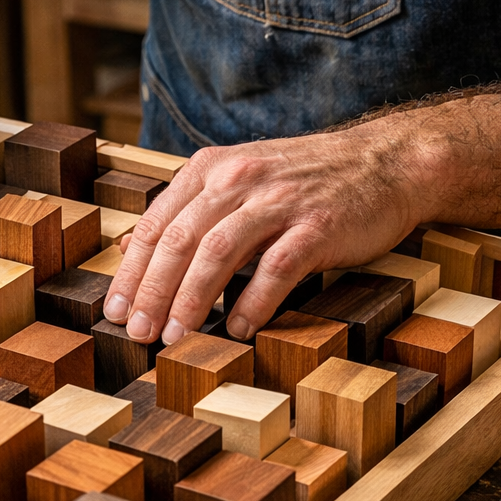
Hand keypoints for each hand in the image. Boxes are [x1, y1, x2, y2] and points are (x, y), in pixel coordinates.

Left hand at [103, 126, 433, 343]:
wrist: (385, 162)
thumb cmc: (305, 181)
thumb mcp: (239, 180)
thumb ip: (192, 211)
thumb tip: (134, 249)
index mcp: (211, 169)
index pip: (156, 223)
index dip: (131, 271)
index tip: (115, 311)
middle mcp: (239, 178)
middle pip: (179, 240)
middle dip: (152, 292)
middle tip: (138, 334)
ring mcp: (278, 201)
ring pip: (218, 252)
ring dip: (191, 300)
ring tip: (176, 337)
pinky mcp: (317, 226)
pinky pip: (275, 269)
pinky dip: (251, 303)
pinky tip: (235, 329)